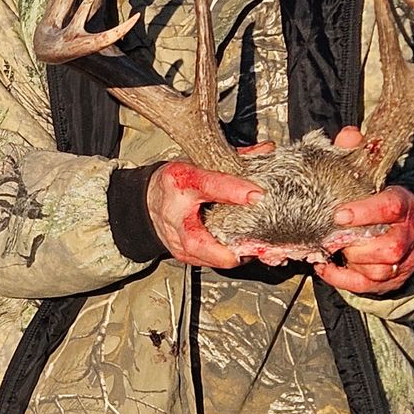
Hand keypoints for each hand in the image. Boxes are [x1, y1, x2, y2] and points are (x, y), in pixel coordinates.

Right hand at [147, 159, 263, 269]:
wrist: (148, 200)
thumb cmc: (175, 181)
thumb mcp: (199, 162)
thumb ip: (234, 159)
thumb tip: (265, 151)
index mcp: (181, 181)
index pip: (207, 185)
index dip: (233, 191)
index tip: (257, 195)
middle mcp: (175, 214)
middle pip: (196, 238)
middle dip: (225, 248)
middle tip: (250, 248)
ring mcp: (176, 238)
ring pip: (204, 256)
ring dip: (233, 256)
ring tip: (256, 251)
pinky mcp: (182, 253)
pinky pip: (207, 262)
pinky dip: (228, 259)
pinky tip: (245, 253)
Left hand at [316, 127, 413, 293]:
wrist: (391, 230)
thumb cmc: (370, 201)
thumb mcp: (363, 177)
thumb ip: (354, 156)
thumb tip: (349, 135)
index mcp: (402, 202)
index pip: (393, 206)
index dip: (367, 211)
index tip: (339, 214)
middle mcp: (409, 231)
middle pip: (391, 246)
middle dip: (359, 245)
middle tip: (334, 237)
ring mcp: (405, 258)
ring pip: (382, 269)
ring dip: (353, 262)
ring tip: (332, 250)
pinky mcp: (393, 279)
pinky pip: (368, 287)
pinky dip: (342, 279)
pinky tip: (325, 267)